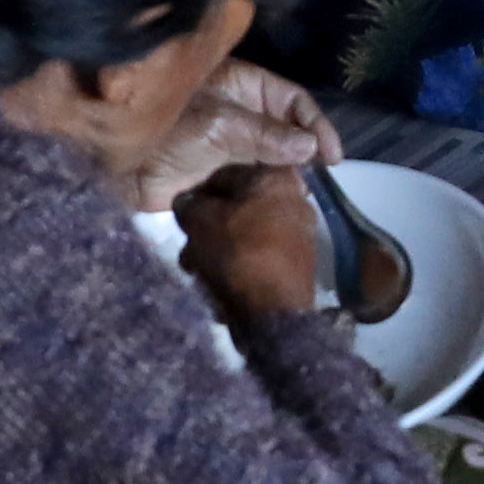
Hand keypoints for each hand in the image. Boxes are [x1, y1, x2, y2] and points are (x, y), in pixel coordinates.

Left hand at [123, 56, 331, 213]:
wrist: (112, 167)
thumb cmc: (163, 129)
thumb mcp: (219, 125)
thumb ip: (266, 135)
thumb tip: (309, 147)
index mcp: (239, 84)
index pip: (291, 99)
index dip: (315, 124)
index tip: (331, 156)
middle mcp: (237, 110)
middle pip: (285, 129)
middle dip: (304, 151)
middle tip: (317, 179)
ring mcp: (227, 143)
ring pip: (271, 158)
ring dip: (286, 175)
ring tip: (299, 194)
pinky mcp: (216, 175)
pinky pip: (251, 181)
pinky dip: (265, 192)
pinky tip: (276, 204)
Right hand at [178, 160, 327, 322]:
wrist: (272, 310)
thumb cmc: (237, 252)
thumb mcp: (199, 221)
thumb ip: (189, 204)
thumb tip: (187, 202)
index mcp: (277, 177)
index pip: (225, 173)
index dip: (198, 193)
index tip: (183, 214)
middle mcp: (296, 198)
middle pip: (236, 206)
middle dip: (208, 227)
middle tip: (189, 246)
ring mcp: (300, 232)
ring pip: (244, 232)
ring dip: (217, 248)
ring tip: (197, 269)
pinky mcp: (297, 262)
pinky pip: (258, 254)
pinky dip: (238, 264)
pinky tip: (217, 281)